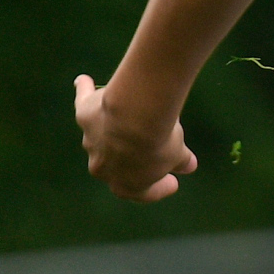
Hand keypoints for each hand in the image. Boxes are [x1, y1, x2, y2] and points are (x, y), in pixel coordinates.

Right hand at [74, 74, 196, 201]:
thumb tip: (190, 166)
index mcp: (124, 185)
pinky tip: (83, 81)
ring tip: (125, 114)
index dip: (158, 189)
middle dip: (131, 159)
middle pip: (116, 164)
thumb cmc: (158, 140)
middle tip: (149, 151)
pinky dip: (84, 91)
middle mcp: (100, 167)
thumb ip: (181, 161)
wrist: (136, 115)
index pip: (141, 192)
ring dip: (112, 126)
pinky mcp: (84, 116)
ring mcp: (90, 141)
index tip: (173, 182)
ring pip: (100, 134)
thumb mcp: (177, 153)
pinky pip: (84, 101)